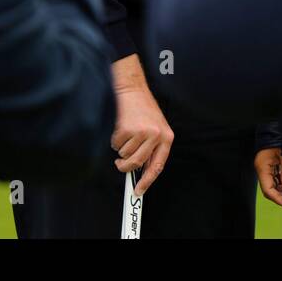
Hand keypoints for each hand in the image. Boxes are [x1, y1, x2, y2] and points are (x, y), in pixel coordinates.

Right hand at [110, 55, 173, 195]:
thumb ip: (152, 148)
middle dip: (125, 167)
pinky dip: (115, 139)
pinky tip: (120, 128)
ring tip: (125, 134)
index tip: (138, 191)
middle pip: (137, 163)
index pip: (157, 166)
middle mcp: (156, 136)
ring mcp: (142, 132)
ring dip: (120, 148)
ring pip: (125, 154)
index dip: (147, 181)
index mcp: (166, 137)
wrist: (132, 89)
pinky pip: (116, 144)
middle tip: (120, 164)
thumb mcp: (156, 127)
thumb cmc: (143, 109)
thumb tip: (141, 171)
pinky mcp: (127, 128)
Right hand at [255, 147, 281, 208]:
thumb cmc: (278, 141)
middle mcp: (262, 171)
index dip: (277, 199)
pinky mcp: (269, 168)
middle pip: (269, 190)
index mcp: (262, 168)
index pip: (267, 189)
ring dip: (281, 192)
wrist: (274, 132)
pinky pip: (274, 180)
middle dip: (280, 197)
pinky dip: (281, 185)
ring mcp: (265, 170)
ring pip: (272, 186)